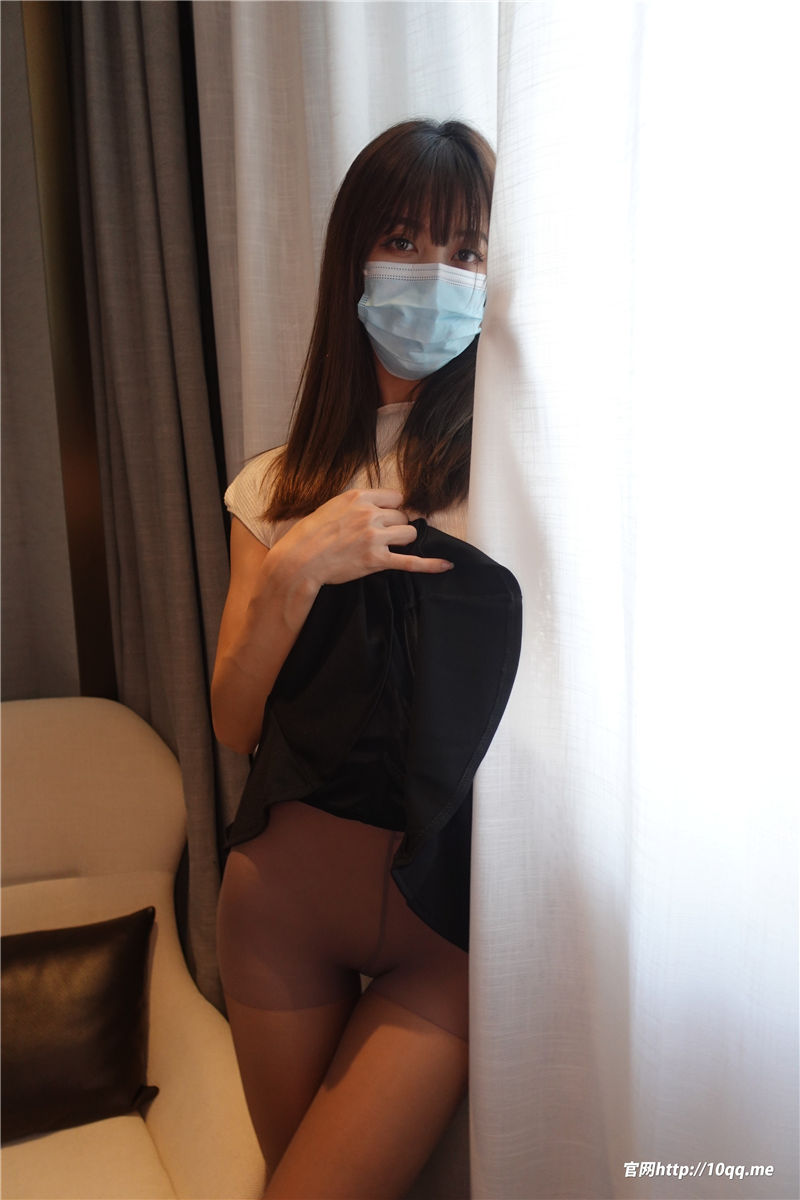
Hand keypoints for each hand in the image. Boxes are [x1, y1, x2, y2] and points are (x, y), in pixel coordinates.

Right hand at [274, 488, 453, 587]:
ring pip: (409, 534)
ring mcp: (375, 537)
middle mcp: (370, 514)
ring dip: (402, 540)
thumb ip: (357, 503)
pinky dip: (430, 564)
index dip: (392, 508)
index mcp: (359, 497)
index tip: (386, 517)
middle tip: (378, 536)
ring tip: (387, 546)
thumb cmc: (311, 534)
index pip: (395, 497)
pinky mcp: (377, 560)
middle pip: (403, 516)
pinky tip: (445, 565)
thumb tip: (377, 507)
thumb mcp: (333, 506)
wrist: (300, 559)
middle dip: (395, 526)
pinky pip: (410, 561)